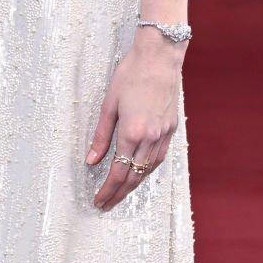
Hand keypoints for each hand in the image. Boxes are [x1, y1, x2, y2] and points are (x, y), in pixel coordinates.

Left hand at [86, 32, 183, 210]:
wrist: (160, 57)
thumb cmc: (131, 74)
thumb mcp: (109, 104)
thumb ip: (100, 135)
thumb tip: (91, 159)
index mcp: (132, 132)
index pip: (117, 171)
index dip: (107, 190)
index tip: (98, 201)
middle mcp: (150, 137)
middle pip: (134, 176)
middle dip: (119, 194)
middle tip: (106, 204)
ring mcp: (163, 134)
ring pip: (148, 169)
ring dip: (134, 184)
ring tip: (121, 193)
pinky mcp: (171, 128)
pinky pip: (159, 157)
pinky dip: (147, 169)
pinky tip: (140, 172)